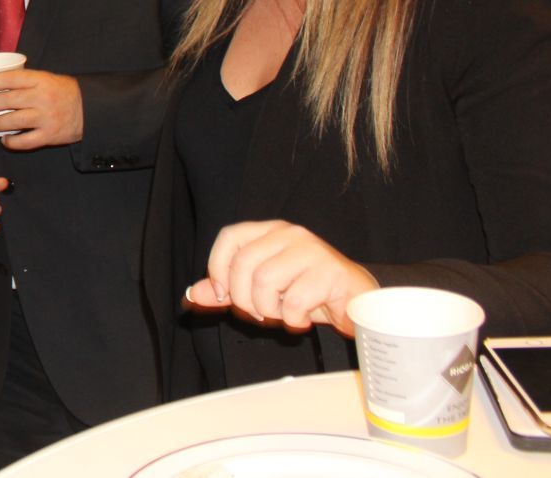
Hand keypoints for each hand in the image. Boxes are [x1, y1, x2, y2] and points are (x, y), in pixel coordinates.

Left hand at [0, 68, 83, 149]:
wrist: (88, 110)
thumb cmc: (63, 92)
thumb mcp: (47, 78)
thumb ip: (26, 81)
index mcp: (41, 80)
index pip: (10, 78)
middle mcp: (42, 98)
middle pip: (8, 100)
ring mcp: (46, 117)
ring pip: (13, 121)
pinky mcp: (49, 135)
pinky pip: (26, 141)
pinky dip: (12, 142)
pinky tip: (5, 140)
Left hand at [184, 219, 379, 334]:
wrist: (357, 302)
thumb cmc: (308, 293)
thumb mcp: (263, 291)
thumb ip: (228, 290)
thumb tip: (194, 294)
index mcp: (270, 232)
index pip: (230, 237)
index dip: (218, 267)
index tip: (223, 294)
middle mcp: (289, 234)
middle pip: (243, 264)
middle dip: (244, 299)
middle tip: (261, 313)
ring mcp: (311, 250)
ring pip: (264, 282)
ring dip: (269, 310)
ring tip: (283, 314)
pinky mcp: (329, 272)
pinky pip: (293, 301)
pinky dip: (292, 319)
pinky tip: (302, 319)